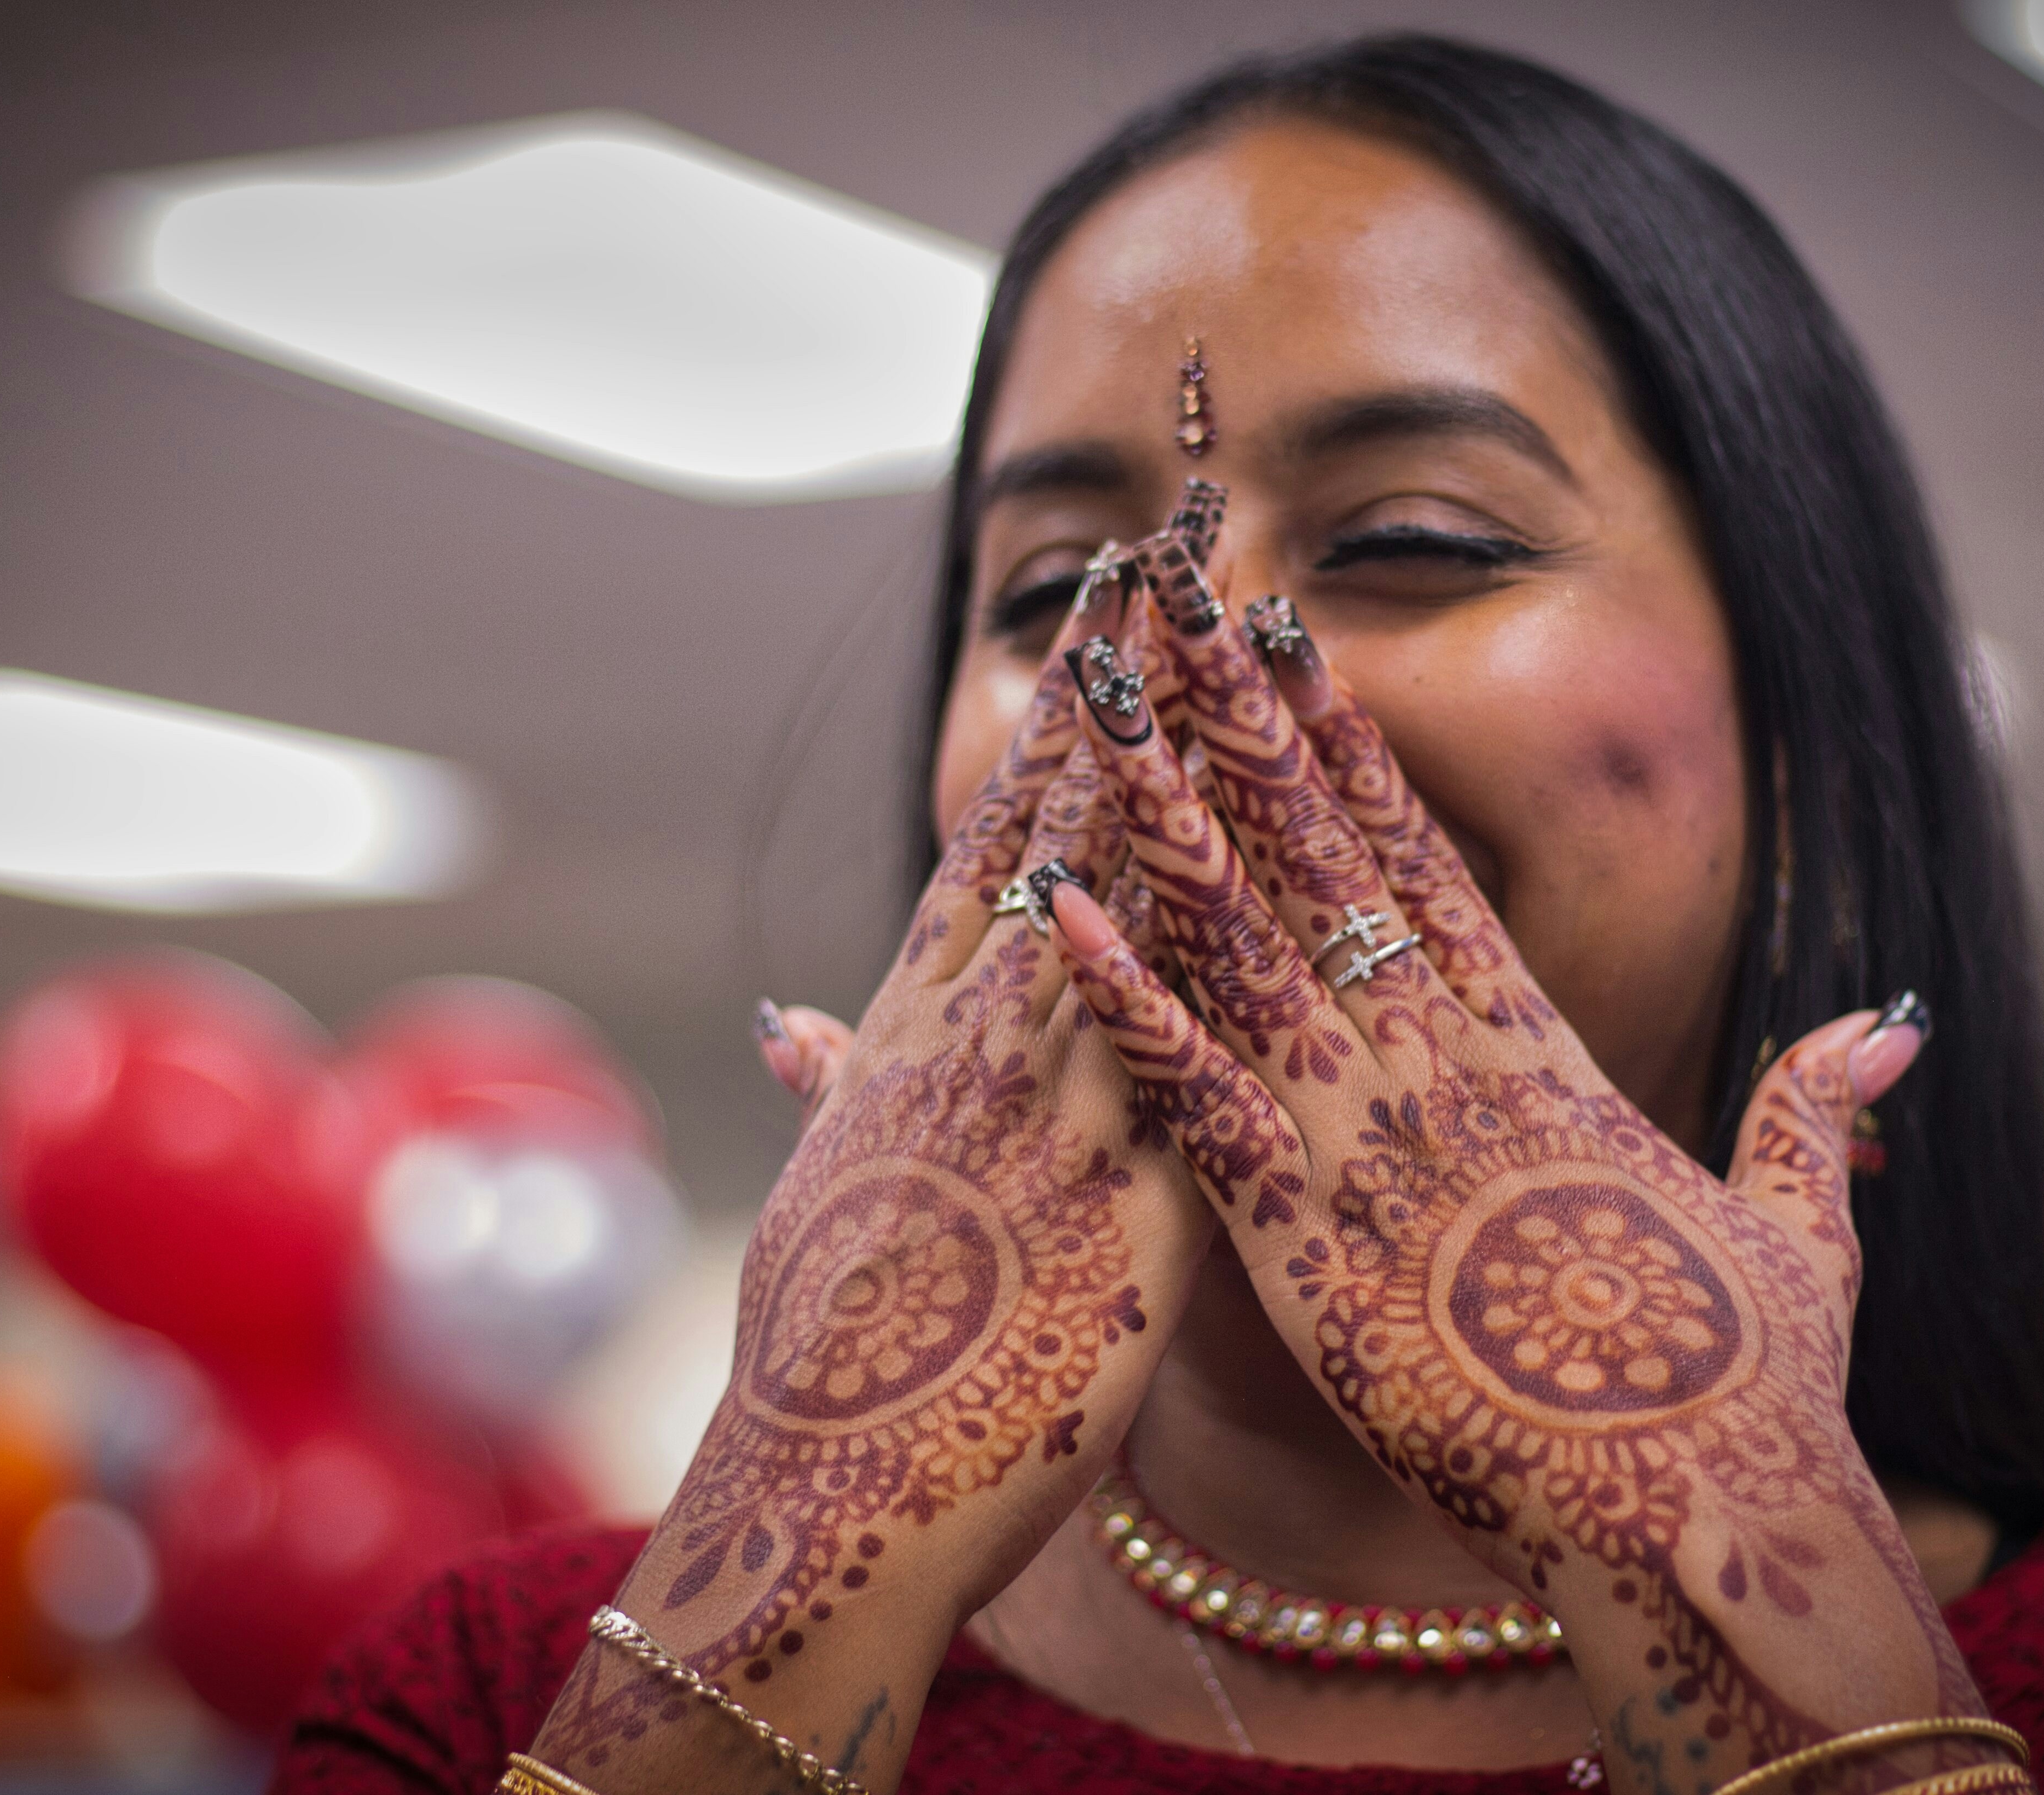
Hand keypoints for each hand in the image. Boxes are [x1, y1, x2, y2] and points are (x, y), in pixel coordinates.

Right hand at [534, 598, 1207, 1793]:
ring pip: (1117, 893)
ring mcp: (1043, 1099)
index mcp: (916, 1037)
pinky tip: (1244, 846)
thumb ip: (835, 1093)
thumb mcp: (825, 1200)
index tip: (1098, 608)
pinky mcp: (1120, 1189)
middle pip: (1060, 824)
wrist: (829, 1496)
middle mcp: (977, 1037)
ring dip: (1173, 762)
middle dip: (1120, 684)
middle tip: (1172, 547)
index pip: (994, 837)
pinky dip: (1202, 933)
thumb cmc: (830, 1361)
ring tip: (1219, 638)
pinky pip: (1173, 1035)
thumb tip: (798, 1019)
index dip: (1053, 716)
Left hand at [1049, 582, 1987, 1790]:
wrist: (1699, 1517)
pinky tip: (1057, 909)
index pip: (1426, 868)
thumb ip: (1808, 1111)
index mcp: (1541, 1060)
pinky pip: (1193, 1094)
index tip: (1296, 647)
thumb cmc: (1747, 1394)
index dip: (1352, 750)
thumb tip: (1886, 1027)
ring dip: (1163, 816)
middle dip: (1242, 725)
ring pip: (1243, 944)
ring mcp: (1370, 1145)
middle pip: (1323, 861)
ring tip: (1097, 702)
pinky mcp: (1304, 1239)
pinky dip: (1122, 997)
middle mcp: (1444, 1072)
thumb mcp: (1794, 1230)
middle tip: (1174, 605)